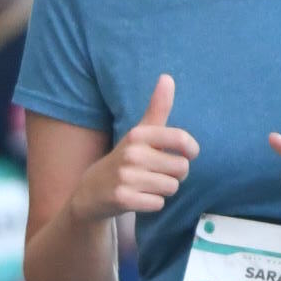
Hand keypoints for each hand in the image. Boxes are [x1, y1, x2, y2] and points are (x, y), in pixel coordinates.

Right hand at [72, 75, 198, 220]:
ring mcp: (126, 177)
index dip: (191, 150)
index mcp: (139, 135)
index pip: (181, 139)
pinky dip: (152, 204)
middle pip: (181, 168)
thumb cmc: (124, 160)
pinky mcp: (122, 198)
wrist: (90, 191)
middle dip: (175, 175)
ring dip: (164, 190)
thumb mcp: (139, 133)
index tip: (188, 154)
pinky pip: (158, 203)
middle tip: (158, 174)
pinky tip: (138, 198)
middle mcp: (132, 153)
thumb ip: (157, 108)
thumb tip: (167, 77)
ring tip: (147, 186)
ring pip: (171, 187)